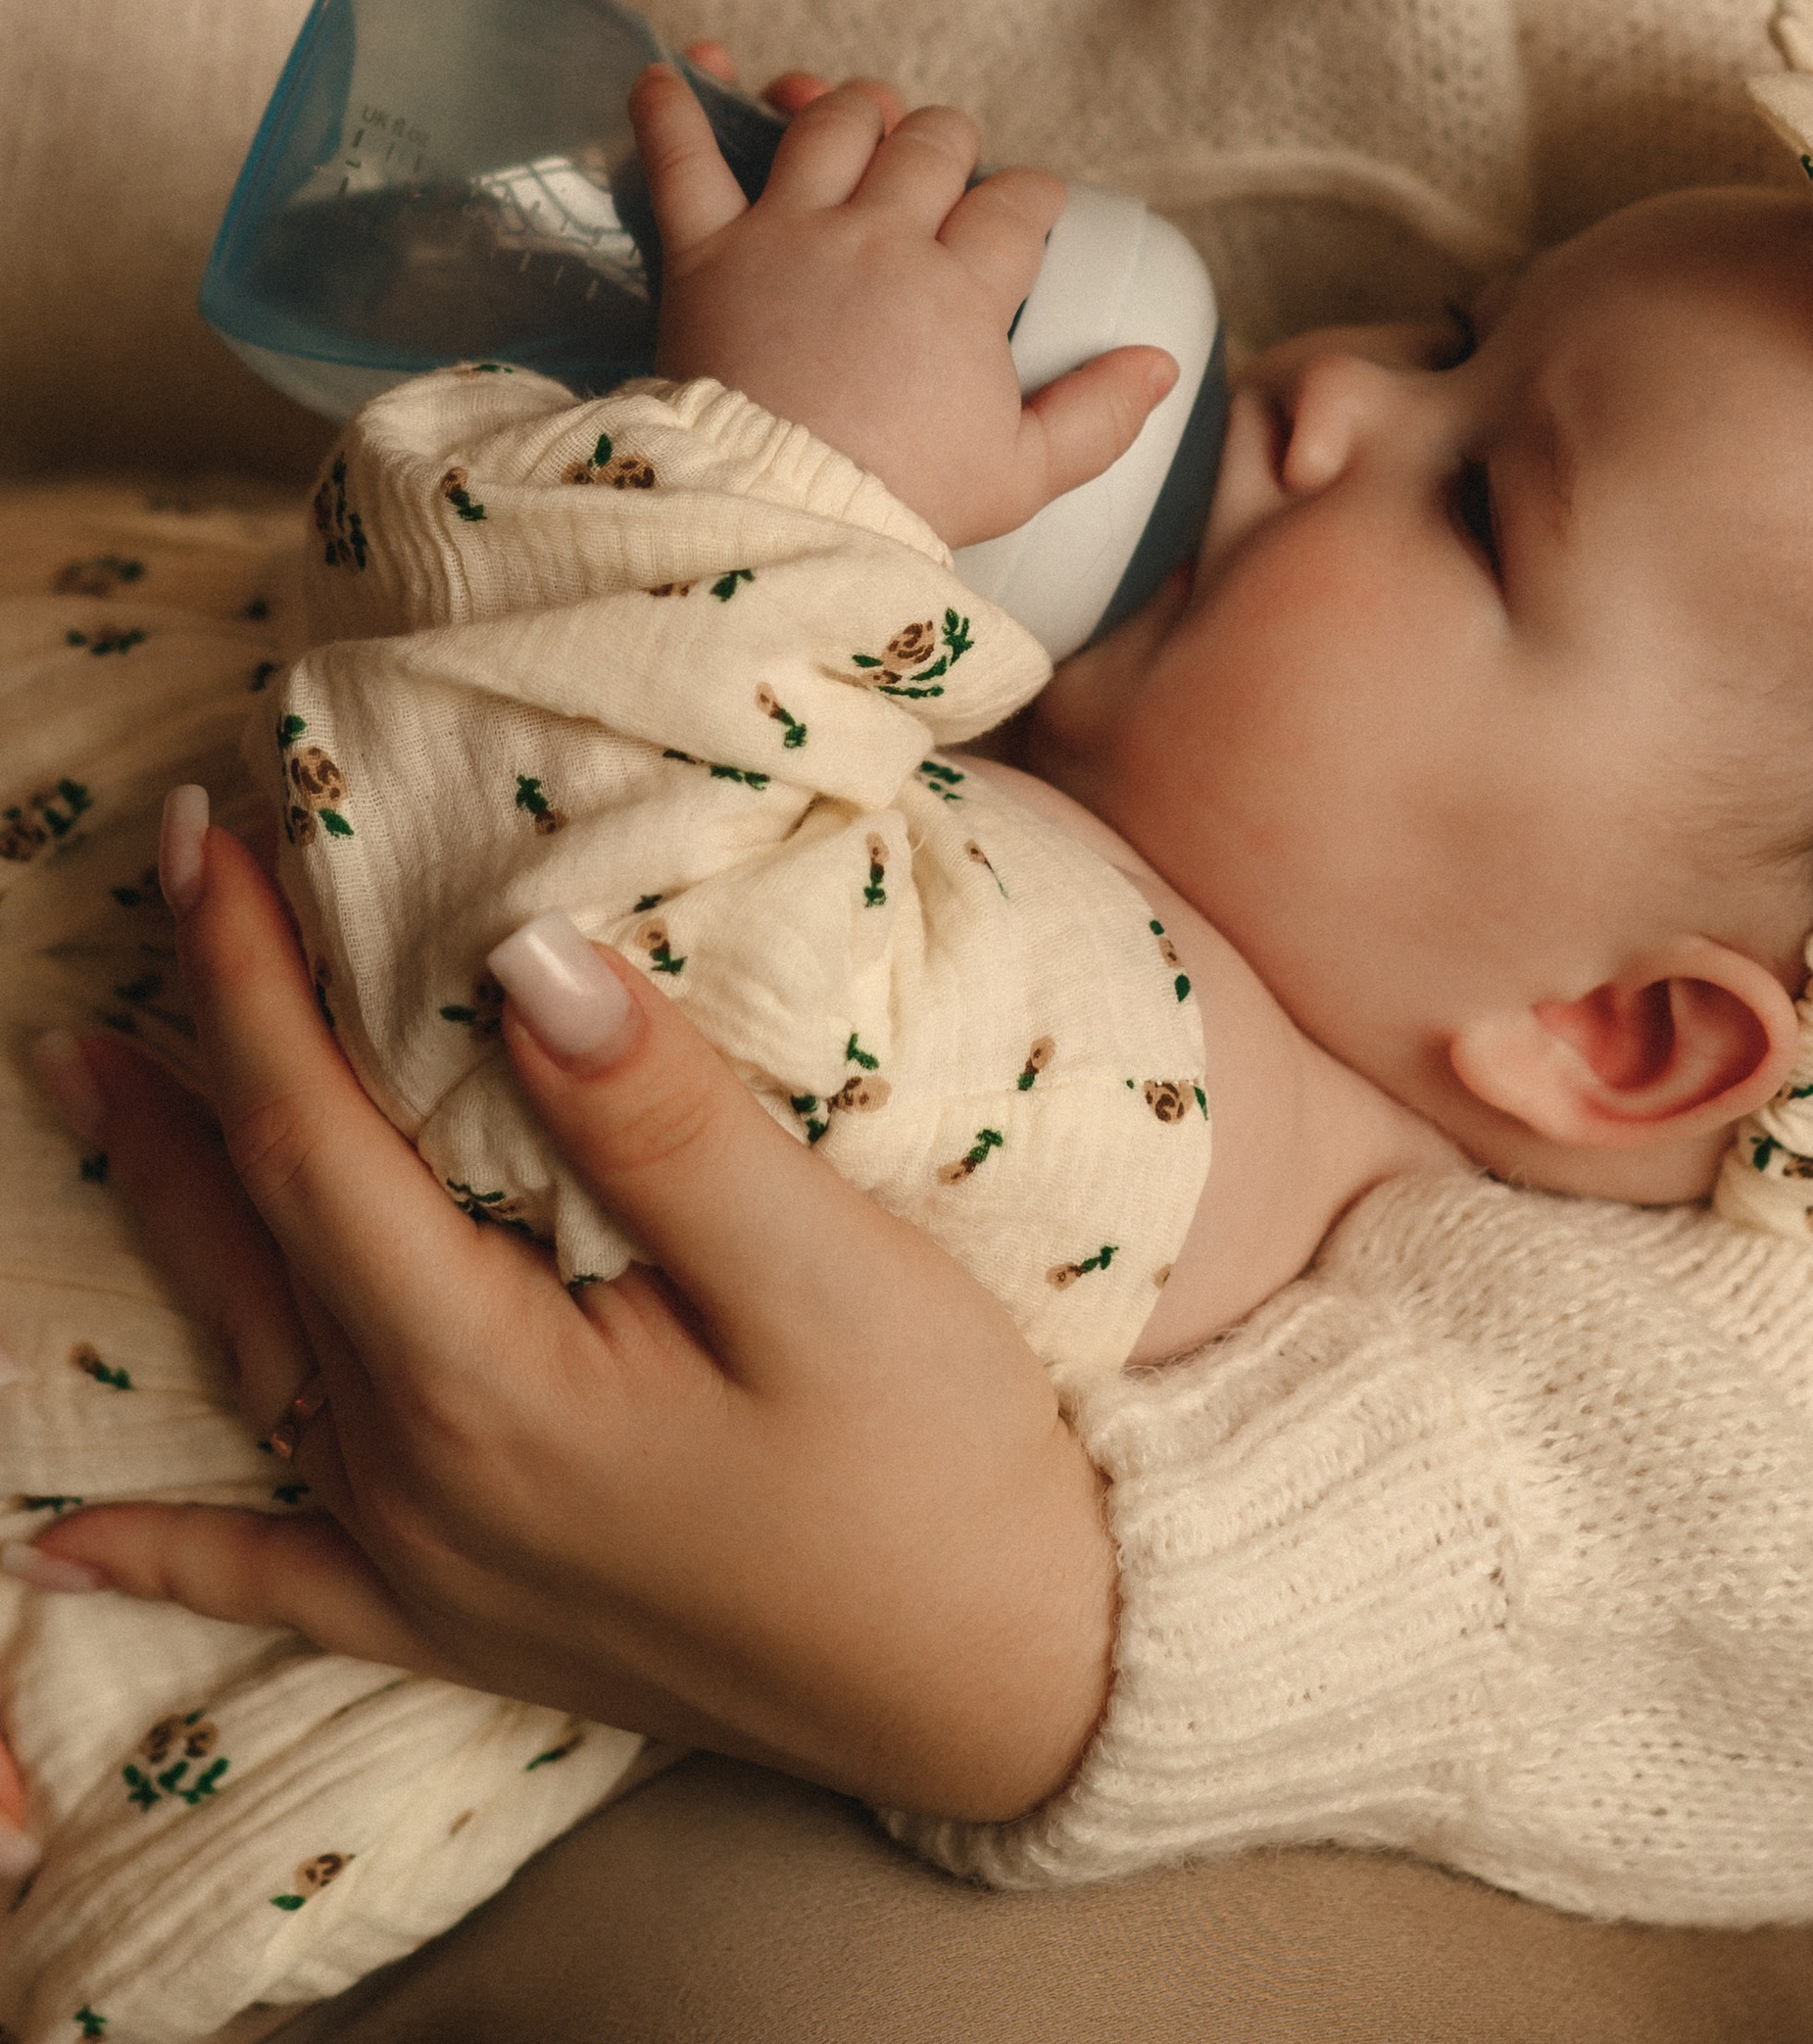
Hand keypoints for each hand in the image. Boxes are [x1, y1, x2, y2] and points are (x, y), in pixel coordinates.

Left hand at [12, 804, 1115, 1818]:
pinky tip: (57, 1548)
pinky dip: (165, 1545)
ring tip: (93, 1081)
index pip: (314, 1136)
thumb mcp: (826, 1272)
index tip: (208, 831)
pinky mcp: (473, 1623)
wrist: (1012, 1687)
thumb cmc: (936, 1466)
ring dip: (168, 1207)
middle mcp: (418, 1478)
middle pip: (262, 1225)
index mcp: (485, 1382)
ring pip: (253, 1350)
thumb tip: (517, 956)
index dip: (249, 976)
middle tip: (150, 881)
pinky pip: (277, 1576)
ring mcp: (433, 1562)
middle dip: (196, 1047)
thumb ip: (659, 1120)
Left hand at [630, 64, 1174, 548]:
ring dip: (850, 106)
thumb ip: (1098, 416)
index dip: (1031, 196)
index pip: (1014, 207)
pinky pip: (684, 160)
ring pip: (831, 125)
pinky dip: (674, 108)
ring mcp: (790, 234)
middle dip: (947, 138)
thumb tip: (1162, 365)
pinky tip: (670, 70)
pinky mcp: (706, 250)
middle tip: (942, 158)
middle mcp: (881, 238)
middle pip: (930, 143)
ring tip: (856, 111)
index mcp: (961, 290)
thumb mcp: (1021, 476)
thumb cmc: (899, 502)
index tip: (1032, 202)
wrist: (775, 517)